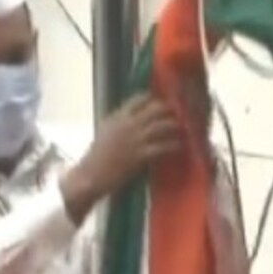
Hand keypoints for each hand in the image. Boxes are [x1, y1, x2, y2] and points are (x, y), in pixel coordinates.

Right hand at [61, 93, 181, 221]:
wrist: (91, 175)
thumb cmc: (96, 156)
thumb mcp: (105, 131)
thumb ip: (119, 122)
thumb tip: (132, 117)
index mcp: (117, 117)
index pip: (138, 99)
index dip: (152, 98)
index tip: (161, 100)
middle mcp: (128, 124)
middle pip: (155, 109)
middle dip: (168, 110)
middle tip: (177, 113)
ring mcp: (135, 140)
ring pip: (162, 126)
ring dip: (174, 126)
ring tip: (181, 129)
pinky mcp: (141, 156)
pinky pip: (163, 146)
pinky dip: (173, 145)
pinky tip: (179, 146)